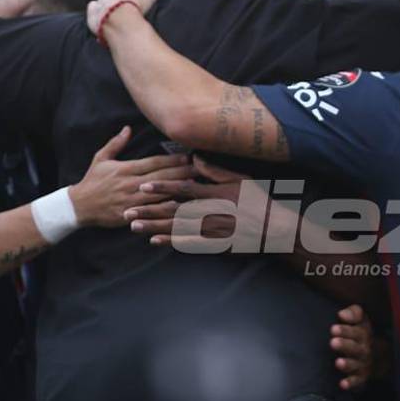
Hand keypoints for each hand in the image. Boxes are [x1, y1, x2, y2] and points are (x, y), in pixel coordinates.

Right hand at [68, 127, 193, 227]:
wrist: (78, 206)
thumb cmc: (91, 182)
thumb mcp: (100, 159)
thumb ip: (116, 144)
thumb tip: (128, 128)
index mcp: (126, 169)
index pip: (154, 163)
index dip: (173, 159)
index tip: (189, 156)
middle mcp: (130, 184)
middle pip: (162, 177)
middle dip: (182, 172)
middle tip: (201, 168)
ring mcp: (131, 200)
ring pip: (160, 194)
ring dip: (178, 189)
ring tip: (196, 185)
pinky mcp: (129, 214)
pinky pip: (151, 211)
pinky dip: (165, 208)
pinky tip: (180, 206)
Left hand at [86, 0, 168, 36]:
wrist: (120, 18)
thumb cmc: (139, 2)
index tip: (145, 1)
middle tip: (132, 10)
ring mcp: (101, 2)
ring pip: (105, 1)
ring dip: (110, 7)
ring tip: (119, 18)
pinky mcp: (93, 15)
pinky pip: (94, 11)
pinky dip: (97, 14)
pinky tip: (104, 20)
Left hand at [126, 157, 274, 248]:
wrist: (272, 227)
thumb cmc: (256, 200)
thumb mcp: (239, 179)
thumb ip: (214, 170)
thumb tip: (194, 157)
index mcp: (215, 193)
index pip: (183, 189)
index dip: (162, 187)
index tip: (142, 187)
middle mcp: (211, 211)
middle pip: (174, 210)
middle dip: (149, 209)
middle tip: (127, 210)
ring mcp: (211, 229)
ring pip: (176, 227)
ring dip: (153, 226)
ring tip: (133, 225)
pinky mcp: (214, 242)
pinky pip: (188, 243)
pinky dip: (170, 242)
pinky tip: (154, 240)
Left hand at [331, 304, 372, 390]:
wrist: (378, 355)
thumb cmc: (360, 333)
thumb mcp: (360, 320)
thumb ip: (353, 313)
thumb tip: (342, 314)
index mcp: (363, 333)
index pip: (356, 331)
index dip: (345, 330)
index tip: (333, 329)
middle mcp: (364, 349)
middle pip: (355, 347)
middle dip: (344, 345)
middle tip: (333, 342)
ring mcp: (363, 363)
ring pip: (356, 364)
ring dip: (347, 364)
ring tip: (338, 362)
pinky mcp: (361, 376)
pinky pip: (357, 381)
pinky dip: (350, 383)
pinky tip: (342, 384)